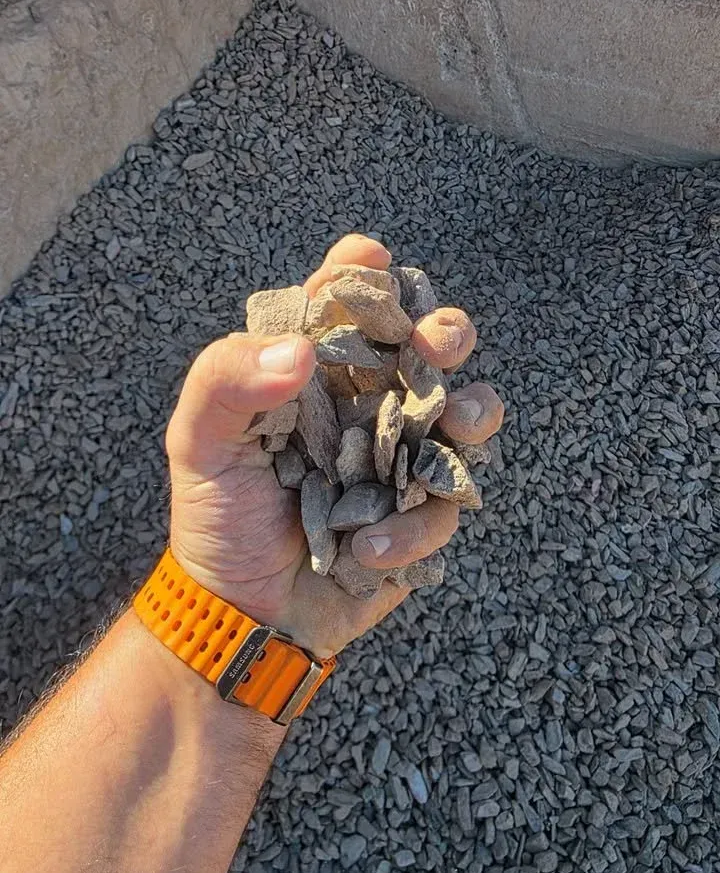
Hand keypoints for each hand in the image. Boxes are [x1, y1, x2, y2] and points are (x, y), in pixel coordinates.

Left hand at [166, 235, 502, 657]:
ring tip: (457, 421)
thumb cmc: (218, 518)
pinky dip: (415, 526)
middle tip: (441, 340)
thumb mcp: (199, 444)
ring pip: (466, 415)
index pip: (345, 308)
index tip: (371, 260)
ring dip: (474, 410)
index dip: (361, 275)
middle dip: (446, 331)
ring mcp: (401, 458)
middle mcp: (367, 406)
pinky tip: (366, 550)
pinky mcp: (422, 514)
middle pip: (427, 348)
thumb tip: (300, 352)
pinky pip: (447, 505)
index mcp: (314, 376)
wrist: (244, 613)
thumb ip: (226, 381)